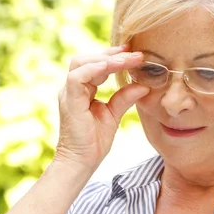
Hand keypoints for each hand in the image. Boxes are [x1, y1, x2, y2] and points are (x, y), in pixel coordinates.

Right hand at [55, 45, 148, 170]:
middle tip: (132, 51)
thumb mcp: (113, 114)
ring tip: (126, 58)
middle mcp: (73, 88)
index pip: (96, 65)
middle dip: (110, 53)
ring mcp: (68, 93)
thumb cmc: (94, 142)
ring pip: (81, 63)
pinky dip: (95, 69)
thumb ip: (125, 98)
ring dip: (105, 59)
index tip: (134, 53)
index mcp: (82, 90)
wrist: (82, 162)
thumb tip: (144, 85)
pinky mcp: (69, 101)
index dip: (113, 56)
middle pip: (87, 59)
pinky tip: (112, 67)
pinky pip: (78, 77)